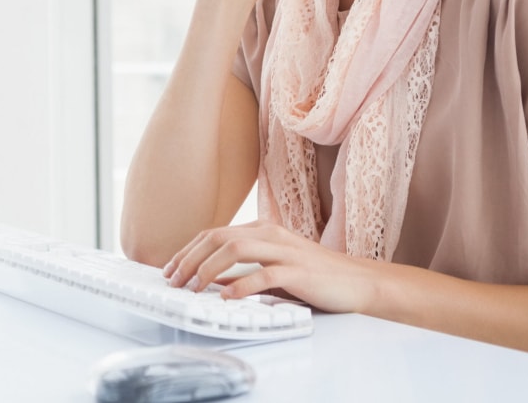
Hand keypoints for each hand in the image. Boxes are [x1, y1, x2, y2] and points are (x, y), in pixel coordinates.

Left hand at [160, 221, 378, 313]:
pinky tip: (228, 297)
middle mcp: (271, 234)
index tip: (170, 269)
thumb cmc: (314, 276)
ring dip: (208, 269)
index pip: (214, 233)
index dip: (187, 251)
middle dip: (190, 259)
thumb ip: (242, 269)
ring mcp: (285, 251)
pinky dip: (242, 285)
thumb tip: (208, 278)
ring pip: (236, 250)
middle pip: (219, 238)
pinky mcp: (299, 271)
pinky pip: (265, 275)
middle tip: (174, 281)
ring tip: (194, 288)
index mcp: (262, 229)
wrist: (357, 282)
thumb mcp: (272, 267)